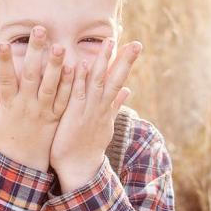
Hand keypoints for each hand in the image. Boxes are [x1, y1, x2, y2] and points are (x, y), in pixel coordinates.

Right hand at [0, 25, 73, 171]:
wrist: (22, 166)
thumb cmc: (3, 139)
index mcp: (8, 105)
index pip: (5, 79)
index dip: (3, 61)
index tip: (2, 42)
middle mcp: (27, 106)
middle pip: (31, 75)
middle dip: (35, 52)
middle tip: (39, 30)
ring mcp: (43, 112)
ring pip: (51, 85)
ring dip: (56, 65)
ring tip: (60, 46)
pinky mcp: (56, 117)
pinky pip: (65, 99)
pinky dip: (70, 84)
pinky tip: (76, 67)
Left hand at [50, 37, 141, 190]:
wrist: (79, 168)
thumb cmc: (88, 146)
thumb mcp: (105, 124)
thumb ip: (115, 105)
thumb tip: (128, 90)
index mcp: (107, 107)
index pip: (118, 80)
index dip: (125, 62)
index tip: (133, 44)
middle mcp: (101, 107)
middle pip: (115, 79)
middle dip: (125, 60)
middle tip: (136, 42)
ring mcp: (89, 110)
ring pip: (98, 81)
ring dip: (103, 61)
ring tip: (109, 43)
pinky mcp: (74, 115)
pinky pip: (77, 93)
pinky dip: (81, 79)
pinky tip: (83, 64)